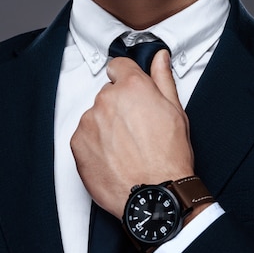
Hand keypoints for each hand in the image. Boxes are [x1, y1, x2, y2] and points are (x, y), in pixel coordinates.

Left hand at [70, 50, 194, 218]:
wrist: (154, 194)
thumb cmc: (169, 157)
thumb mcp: (175, 112)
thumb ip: (162, 79)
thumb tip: (159, 58)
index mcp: (132, 87)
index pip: (118, 66)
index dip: (126, 80)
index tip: (131, 93)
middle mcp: (107, 99)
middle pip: (107, 94)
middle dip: (118, 107)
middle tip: (135, 130)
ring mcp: (89, 121)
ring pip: (95, 116)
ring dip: (105, 126)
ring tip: (125, 148)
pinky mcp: (77, 142)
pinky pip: (84, 136)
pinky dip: (94, 145)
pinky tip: (113, 158)